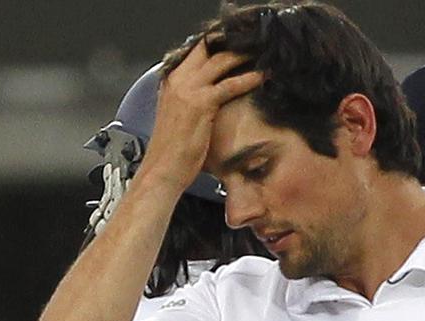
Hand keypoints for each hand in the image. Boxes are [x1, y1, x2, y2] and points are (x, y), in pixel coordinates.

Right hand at [140, 40, 262, 190]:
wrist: (162, 170)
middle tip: (252, 47)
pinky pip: (230, 85)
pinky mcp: (201, 104)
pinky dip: (248, 78)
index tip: (235, 47)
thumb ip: (191, 103)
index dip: (216, 47)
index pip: (195, 53)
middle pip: (207, 50)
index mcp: (170, 83)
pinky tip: (261, 77)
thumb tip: (211, 100)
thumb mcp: (178, 119)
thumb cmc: (172, 152)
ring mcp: (188, 91)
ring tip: (261, 55)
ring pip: (220, 61)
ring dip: (243, 56)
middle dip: (231, 46)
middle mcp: (177, 82)